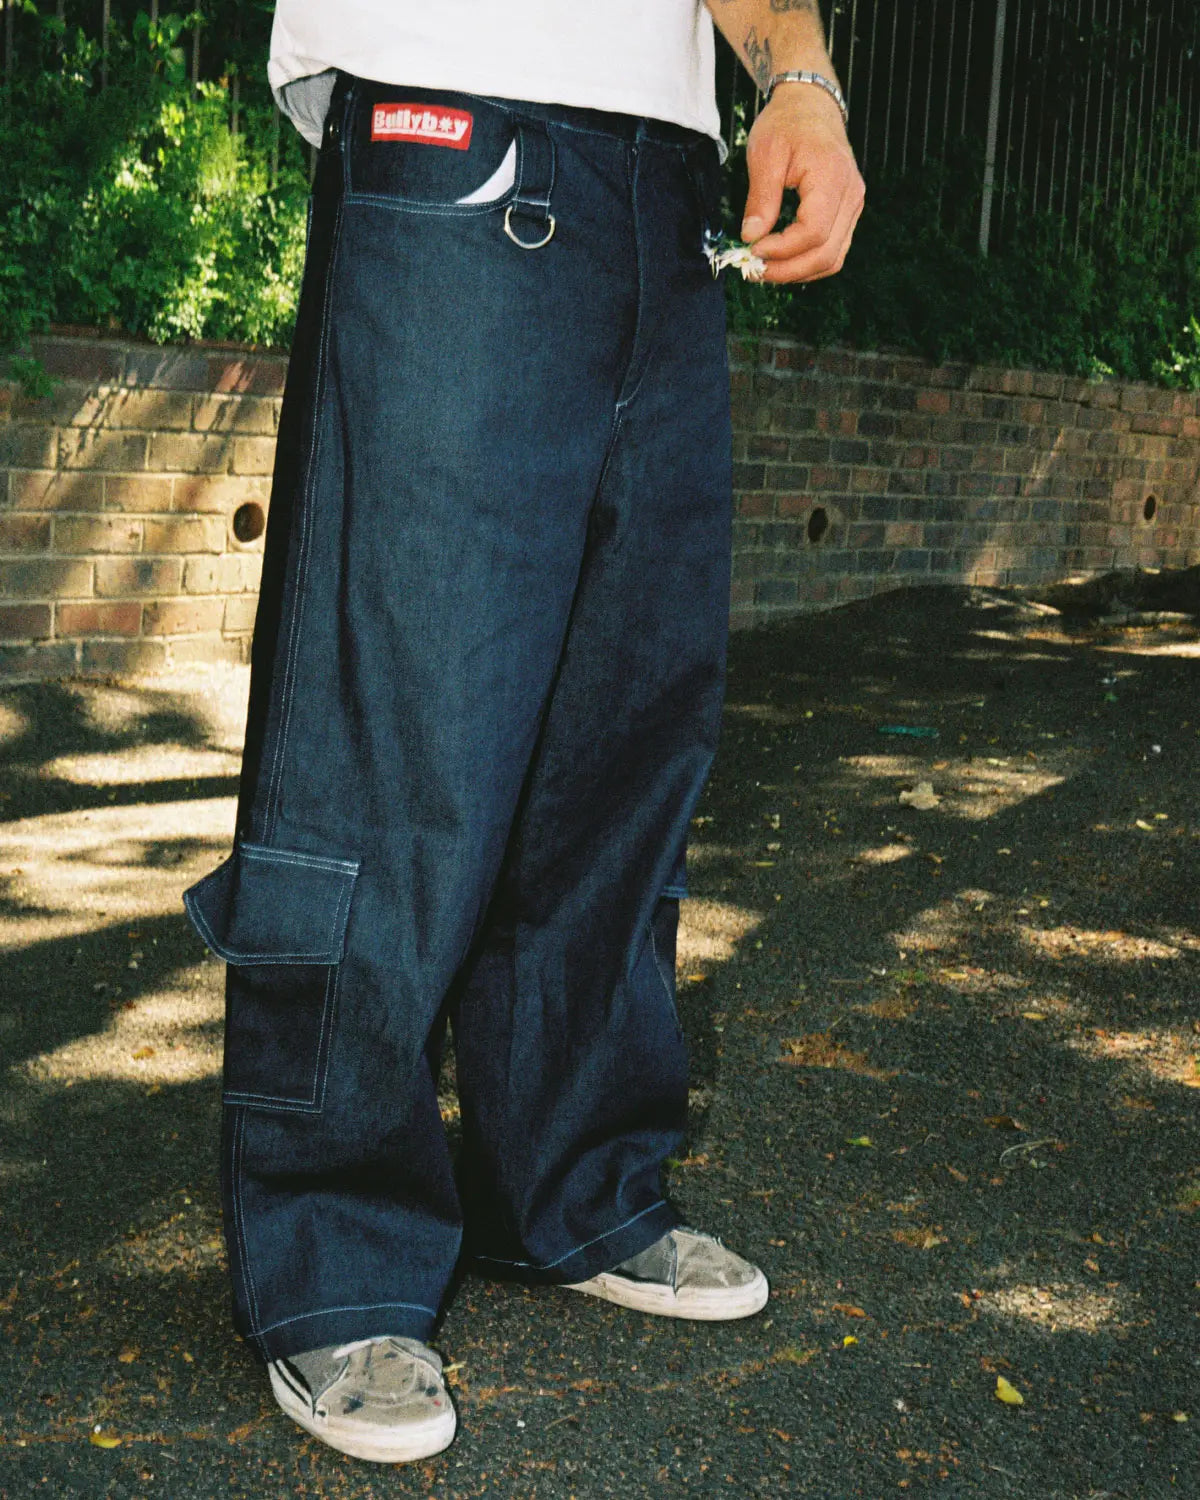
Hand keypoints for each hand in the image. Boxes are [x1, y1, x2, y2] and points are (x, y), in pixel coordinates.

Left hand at [740, 87, 864, 283]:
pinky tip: (782, 261)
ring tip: (765, 269)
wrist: (811, 106)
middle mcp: (851, 196)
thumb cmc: (786, 124)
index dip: (782, 250)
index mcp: (832, 177)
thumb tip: (750, 238)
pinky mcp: (848, 213)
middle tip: (754, 270)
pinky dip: (807, 264)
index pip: (813, 232)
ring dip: (797, 272)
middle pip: (825, 254)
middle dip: (787, 270)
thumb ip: (761, 199)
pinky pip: (833, 252)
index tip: (752, 249)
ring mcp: (854, 206)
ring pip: (832, 260)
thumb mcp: (766, 154)